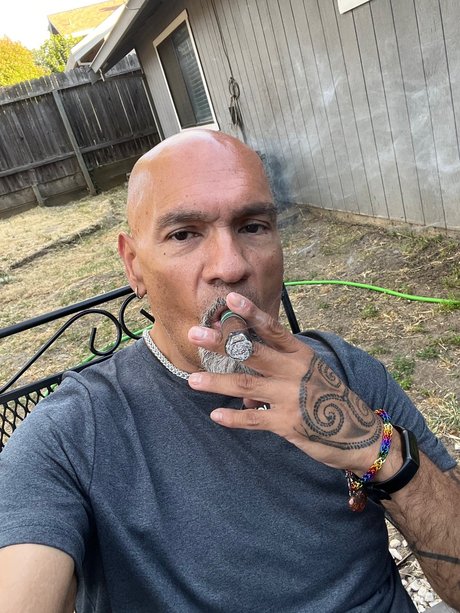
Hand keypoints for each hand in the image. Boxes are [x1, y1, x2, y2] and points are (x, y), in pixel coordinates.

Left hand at [188, 292, 382, 473]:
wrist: (359, 433)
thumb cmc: (329, 399)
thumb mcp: (308, 377)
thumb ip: (276, 375)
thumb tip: (245, 391)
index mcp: (300, 354)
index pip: (273, 329)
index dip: (251, 313)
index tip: (231, 299)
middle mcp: (294, 371)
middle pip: (252, 353)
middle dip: (222, 343)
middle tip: (196, 333)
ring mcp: (290, 396)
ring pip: (247, 385)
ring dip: (217, 383)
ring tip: (193, 380)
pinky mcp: (288, 423)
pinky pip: (254, 418)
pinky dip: (234, 418)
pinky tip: (216, 415)